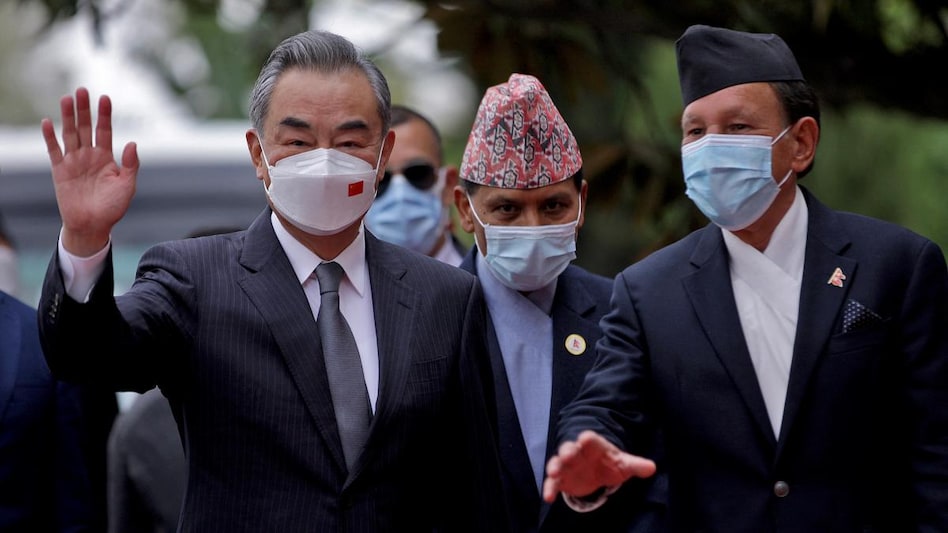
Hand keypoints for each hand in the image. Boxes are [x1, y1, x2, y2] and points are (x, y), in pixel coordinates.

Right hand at [41, 87, 138, 255]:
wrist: (93, 226)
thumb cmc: (113, 207)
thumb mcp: (127, 185)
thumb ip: (130, 165)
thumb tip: (132, 143)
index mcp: (106, 157)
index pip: (105, 131)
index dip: (104, 115)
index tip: (105, 97)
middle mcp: (89, 156)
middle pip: (85, 127)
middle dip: (84, 109)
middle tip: (82, 90)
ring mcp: (73, 162)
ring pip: (70, 134)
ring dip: (68, 117)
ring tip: (67, 98)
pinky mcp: (60, 171)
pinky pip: (54, 151)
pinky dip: (50, 137)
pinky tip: (48, 122)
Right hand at [542, 430, 655, 502]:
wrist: (595, 469)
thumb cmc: (609, 463)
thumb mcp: (623, 463)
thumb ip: (635, 464)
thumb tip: (652, 468)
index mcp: (594, 446)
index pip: (591, 440)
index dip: (588, 439)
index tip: (585, 438)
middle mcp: (577, 452)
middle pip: (570, 448)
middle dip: (567, 451)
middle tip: (566, 455)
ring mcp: (567, 465)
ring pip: (557, 462)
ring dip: (555, 466)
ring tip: (553, 472)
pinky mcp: (561, 479)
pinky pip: (553, 482)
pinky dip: (549, 488)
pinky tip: (548, 497)